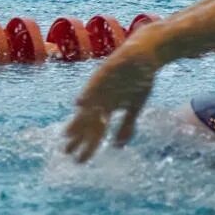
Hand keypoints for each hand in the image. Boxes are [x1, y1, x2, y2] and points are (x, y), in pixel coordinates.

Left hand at [64, 33, 161, 162]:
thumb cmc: (139, 79)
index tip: (79, 161)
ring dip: (78, 120)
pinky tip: (79, 103)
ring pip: (88, 105)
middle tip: (67, 153)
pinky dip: (88, 93)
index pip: (95, 129)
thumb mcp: (135, 106)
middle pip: (88, 121)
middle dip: (79, 137)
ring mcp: (102, 85)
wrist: (147, 53)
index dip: (87, 144)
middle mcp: (100, 98)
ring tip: (67, 134)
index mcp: (107, 106)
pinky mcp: (107, 70)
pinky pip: (96, 83)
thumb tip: (119, 146)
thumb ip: (126, 125)